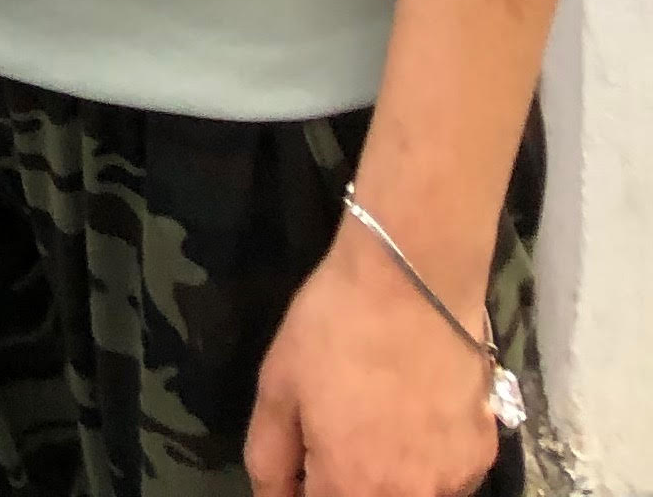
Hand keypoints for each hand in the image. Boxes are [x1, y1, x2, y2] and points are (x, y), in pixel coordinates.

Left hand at [246, 222, 504, 496]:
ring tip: (381, 419)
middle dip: (350, 480)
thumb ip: (270, 457)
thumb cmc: (336, 328)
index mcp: (352, 487)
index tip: (305, 462)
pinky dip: (429, 461)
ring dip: (391, 477)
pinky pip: (448, 478)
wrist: (415, 279)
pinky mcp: (484, 455)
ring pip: (414, 495)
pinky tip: (417, 413)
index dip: (305, 488)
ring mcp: (454, 481)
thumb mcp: (278, 385)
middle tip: (343, 431)